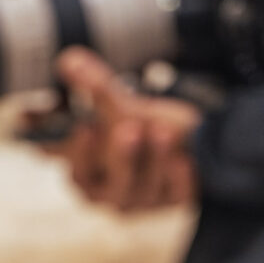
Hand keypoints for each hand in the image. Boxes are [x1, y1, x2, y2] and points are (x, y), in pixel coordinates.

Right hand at [24, 47, 200, 211]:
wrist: (193, 140)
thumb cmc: (146, 126)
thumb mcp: (123, 108)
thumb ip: (97, 89)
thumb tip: (70, 60)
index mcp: (92, 178)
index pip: (78, 176)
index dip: (81, 156)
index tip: (87, 127)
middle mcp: (115, 195)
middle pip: (111, 188)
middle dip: (121, 158)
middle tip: (130, 130)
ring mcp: (145, 201)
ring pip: (145, 189)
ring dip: (155, 159)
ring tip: (164, 132)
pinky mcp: (174, 201)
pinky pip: (175, 194)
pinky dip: (179, 176)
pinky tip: (185, 160)